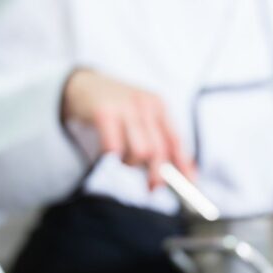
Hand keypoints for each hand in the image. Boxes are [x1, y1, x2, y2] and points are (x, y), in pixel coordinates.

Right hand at [62, 69, 195, 188]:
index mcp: (158, 105)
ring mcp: (125, 108)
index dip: (184, 165)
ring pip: (140, 151)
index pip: (176, 140)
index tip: (189, 184)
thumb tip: (176, 171)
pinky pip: (114, 148)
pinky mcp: (104, 113)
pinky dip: (113, 157)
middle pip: (159, 150)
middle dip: (157, 175)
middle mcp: (145, 105)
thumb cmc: (115, 106)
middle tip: (152, 188)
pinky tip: (108, 152)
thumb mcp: (141, 116)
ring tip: (123, 158)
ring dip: (132, 163)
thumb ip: (157, 139)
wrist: (82, 84)